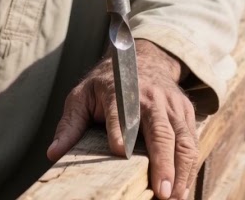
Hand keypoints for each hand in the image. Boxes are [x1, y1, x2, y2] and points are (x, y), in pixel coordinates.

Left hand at [47, 40, 198, 199]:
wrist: (143, 59)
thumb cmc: (107, 84)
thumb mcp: (82, 96)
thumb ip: (70, 124)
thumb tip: (53, 153)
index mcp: (120, 91)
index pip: (120, 112)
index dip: (119, 130)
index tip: (118, 151)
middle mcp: (150, 97)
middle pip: (161, 131)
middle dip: (163, 163)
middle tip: (162, 193)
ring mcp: (171, 104)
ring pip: (183, 139)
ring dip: (182, 170)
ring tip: (175, 197)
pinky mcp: (185, 111)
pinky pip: (192, 141)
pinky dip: (190, 166)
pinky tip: (183, 188)